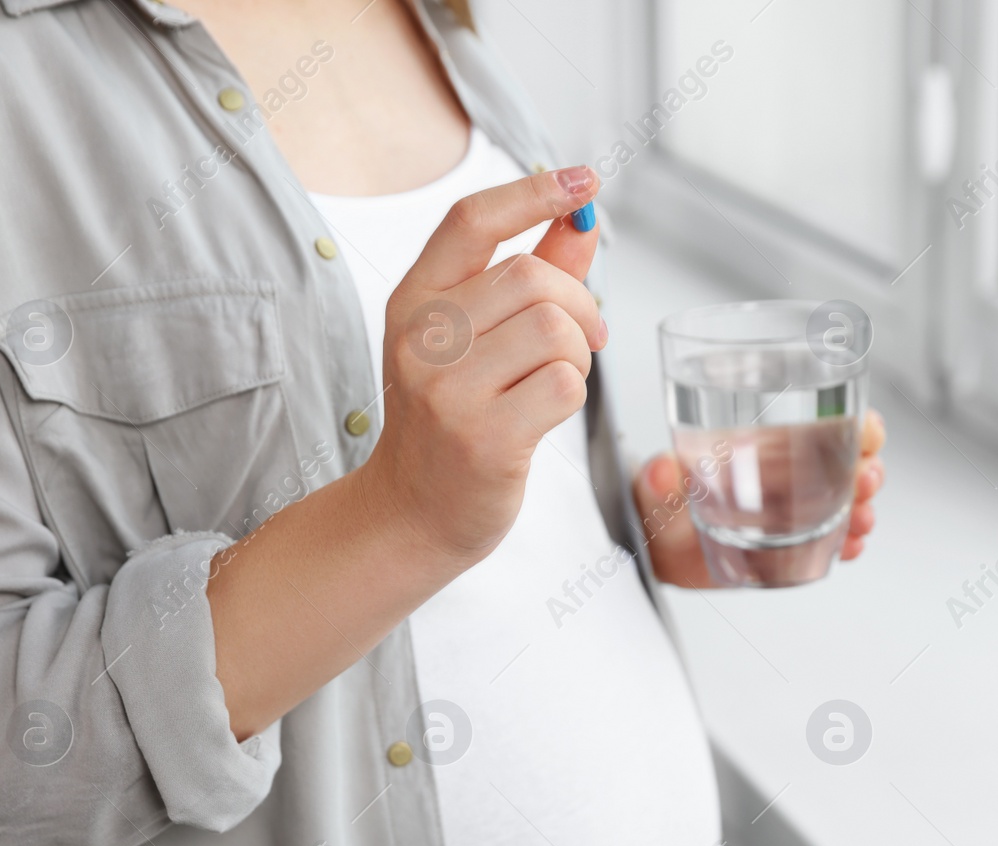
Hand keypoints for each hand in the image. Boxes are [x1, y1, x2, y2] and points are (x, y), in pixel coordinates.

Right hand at [363, 167, 605, 564]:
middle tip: (586, 339)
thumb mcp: (472, 339)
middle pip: (531, 277)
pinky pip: (566, 385)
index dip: (533, 192)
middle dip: (579, 304)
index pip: (471, 221)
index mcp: (413, 302)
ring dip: (579, 354)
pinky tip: (547, 413)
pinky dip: (575, 394)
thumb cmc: (452, 418)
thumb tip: (582, 217)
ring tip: (558, 380)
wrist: (411, 512)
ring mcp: (447, 391)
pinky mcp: (484, 438)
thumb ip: (529, 276)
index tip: (584, 181)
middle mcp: (421, 340)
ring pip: (555, 330)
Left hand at [635, 409, 886, 587]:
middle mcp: (788, 472)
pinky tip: (849, 547)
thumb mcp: (659, 484)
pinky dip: (848, 543)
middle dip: (867, 468)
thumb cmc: (666, 500)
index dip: (855, 423)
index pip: (824, 422)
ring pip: (849, 501)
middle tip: (863, 481)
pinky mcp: (794, 544)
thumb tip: (661, 470)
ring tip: (860, 520)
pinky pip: (834, 541)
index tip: (866, 431)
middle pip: (849, 460)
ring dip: (863, 507)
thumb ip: (660, 477)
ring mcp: (796, 509)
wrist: (661, 546)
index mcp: (766, 443)